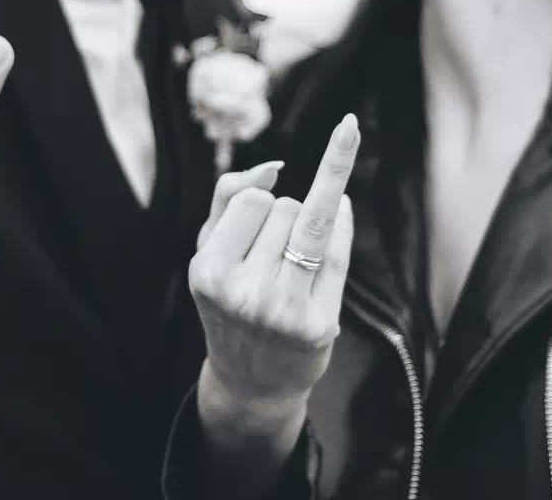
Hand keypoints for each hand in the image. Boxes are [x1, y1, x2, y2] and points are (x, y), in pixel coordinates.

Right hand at [188, 114, 358, 451]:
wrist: (252, 381)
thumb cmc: (230, 300)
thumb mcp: (210, 249)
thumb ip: (229, 196)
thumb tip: (273, 169)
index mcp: (208, 273)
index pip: (253, 199)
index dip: (258, 204)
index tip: (252, 226)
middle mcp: (245, 295)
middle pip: (286, 207)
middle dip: (283, 217)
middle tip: (270, 257)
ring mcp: (285, 311)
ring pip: (316, 221)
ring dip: (309, 224)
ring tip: (291, 260)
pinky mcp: (319, 324)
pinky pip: (339, 249)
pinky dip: (342, 223)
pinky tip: (342, 209)